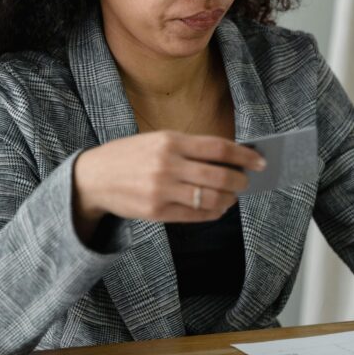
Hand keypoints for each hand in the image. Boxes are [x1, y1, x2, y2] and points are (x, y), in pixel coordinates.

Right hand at [71, 131, 265, 239]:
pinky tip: (218, 208)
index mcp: (171, 141)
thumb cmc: (132, 155)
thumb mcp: (159, 139)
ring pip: (211, 199)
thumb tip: (229, 157)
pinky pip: (195, 216)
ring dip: (229, 199)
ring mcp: (162, 190)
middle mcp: (168, 165)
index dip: (244, 156)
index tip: (259, 160)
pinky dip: (213, 213)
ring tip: (232, 197)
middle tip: (246, 182)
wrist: (94, 177)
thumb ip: (191, 147)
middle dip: (240, 181)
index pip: (219, 149)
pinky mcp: (157, 212)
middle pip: (219, 176)